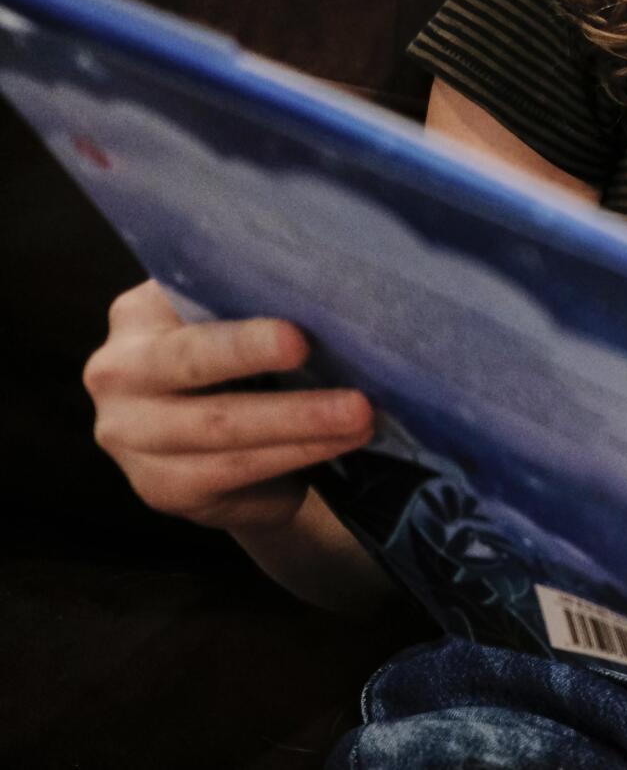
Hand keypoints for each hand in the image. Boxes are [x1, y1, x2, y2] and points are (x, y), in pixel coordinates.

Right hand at [84, 280, 374, 532]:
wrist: (232, 448)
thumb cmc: (247, 367)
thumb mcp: (242, 325)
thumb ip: (259, 304)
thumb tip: (329, 288)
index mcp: (138, 315)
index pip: (182, 299)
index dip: (233, 307)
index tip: (287, 320)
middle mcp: (118, 371)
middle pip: (191, 360)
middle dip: (253, 354)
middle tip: (311, 350)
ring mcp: (130, 435)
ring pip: (220, 425)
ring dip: (299, 420)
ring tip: (360, 413)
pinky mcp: (160, 487)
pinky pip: (234, 469)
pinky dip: (295, 454)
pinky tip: (339, 443)